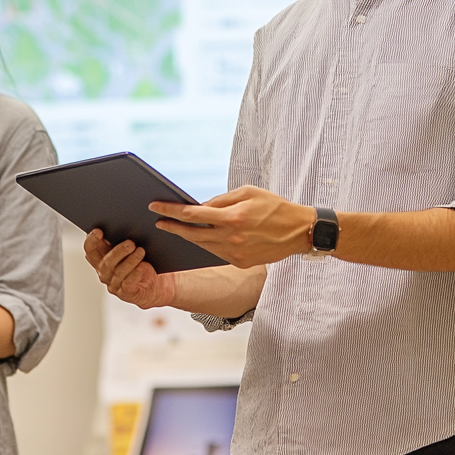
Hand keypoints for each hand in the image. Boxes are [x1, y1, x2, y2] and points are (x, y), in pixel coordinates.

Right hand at [84, 230, 176, 308]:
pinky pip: (129, 283)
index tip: (99, 231)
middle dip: (117, 251)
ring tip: (140, 251)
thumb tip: (123, 221)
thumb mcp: (130, 249)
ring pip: (118, 271)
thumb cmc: (141, 261)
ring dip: (130, 260)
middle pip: (105, 262)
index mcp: (101, 258)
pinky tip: (142, 266)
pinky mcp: (126, 293)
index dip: (91, 240)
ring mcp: (114, 284)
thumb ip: (121, 238)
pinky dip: (135, 274)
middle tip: (130, 242)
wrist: (155, 284)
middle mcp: (104, 272)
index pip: (90, 250)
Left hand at [151, 186, 313, 266]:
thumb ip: (221, 200)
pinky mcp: (240, 262)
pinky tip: (199, 237)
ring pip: (202, 245)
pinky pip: (216, 252)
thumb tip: (200, 206)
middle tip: (157, 221)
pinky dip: (206, 244)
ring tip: (175, 228)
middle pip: (192, 233)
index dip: (170, 211)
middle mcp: (231, 237)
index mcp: (232, 217)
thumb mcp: (247, 192)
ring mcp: (235, 253)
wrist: (299, 231)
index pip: (192, 214)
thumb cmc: (273, 206)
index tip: (155, 207)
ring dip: (188, 237)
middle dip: (172, 227)